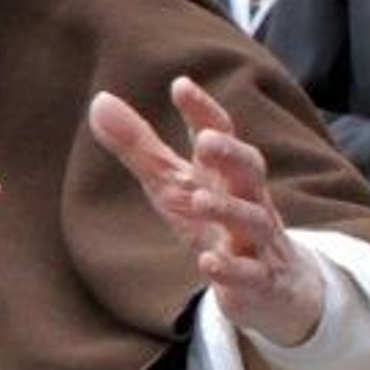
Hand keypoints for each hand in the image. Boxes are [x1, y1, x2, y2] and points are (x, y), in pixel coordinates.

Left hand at [89, 77, 324, 345]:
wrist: (269, 284)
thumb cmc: (214, 221)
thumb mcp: (172, 183)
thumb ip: (139, 146)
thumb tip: (100, 100)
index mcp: (223, 172)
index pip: (220, 134)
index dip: (203, 111)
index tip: (181, 85)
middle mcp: (246, 199)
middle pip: (249, 171)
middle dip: (232, 155)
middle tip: (207, 140)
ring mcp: (256, 240)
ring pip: (252, 221)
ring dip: (228, 210)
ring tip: (199, 200)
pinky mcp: (258, 279)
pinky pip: (249, 274)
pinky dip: (231, 269)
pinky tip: (208, 263)